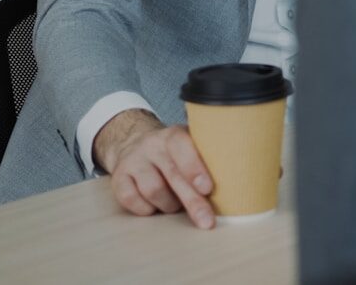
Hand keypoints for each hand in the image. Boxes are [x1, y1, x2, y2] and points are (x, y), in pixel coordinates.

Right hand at [95, 109, 214, 228]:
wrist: (134, 144)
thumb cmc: (174, 153)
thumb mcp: (191, 146)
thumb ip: (209, 158)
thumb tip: (237, 183)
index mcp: (174, 135)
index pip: (183, 148)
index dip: (195, 168)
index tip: (207, 188)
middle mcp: (152, 145)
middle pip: (173, 176)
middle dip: (192, 201)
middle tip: (206, 220)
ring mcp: (133, 161)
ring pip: (154, 190)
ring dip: (169, 204)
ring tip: (175, 203)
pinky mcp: (118, 178)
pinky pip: (132, 200)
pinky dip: (147, 208)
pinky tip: (155, 205)